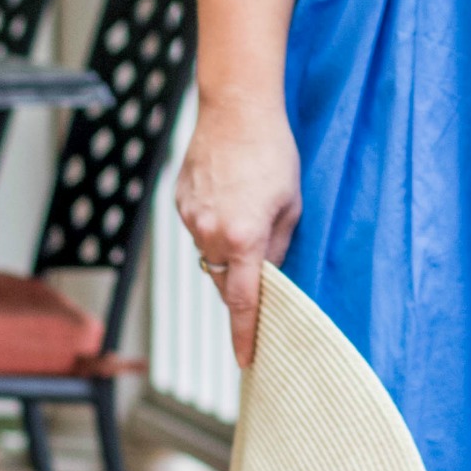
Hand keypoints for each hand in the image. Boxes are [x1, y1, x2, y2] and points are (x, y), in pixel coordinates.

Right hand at [173, 101, 301, 367]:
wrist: (235, 109)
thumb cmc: (272, 152)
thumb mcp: (291, 204)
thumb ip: (279, 247)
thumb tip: (271, 274)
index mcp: (244, 239)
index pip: (244, 302)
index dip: (245, 335)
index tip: (245, 361)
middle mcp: (211, 234)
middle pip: (224, 282)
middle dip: (241, 287)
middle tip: (261, 274)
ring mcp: (191, 219)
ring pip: (210, 256)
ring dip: (229, 252)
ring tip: (249, 216)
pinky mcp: (179, 203)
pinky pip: (199, 230)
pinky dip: (214, 227)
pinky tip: (230, 199)